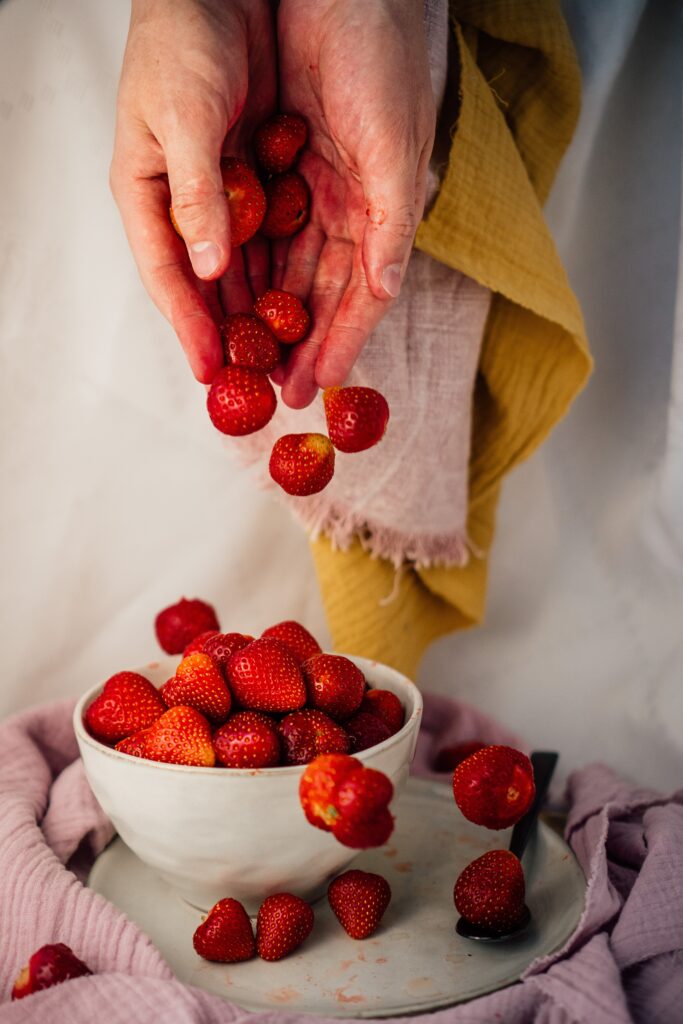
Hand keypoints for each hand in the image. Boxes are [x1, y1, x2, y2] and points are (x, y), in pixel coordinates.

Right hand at [110, 0, 275, 382]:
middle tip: (259, 385)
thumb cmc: (182, 39)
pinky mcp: (259, 180)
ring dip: (265, 315)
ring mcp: (224, 195)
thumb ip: (198, 193)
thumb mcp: (184, 116)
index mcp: (148, 195)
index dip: (190, 327)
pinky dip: (288, 272)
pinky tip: (306, 303)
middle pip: (210, 288)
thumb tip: (209, 268)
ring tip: (288, 361)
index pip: (169, 276)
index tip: (212, 373)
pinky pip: (275, 239)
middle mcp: (186, 205)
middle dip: (234, 338)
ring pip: (245, 271)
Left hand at [274, 0, 435, 406]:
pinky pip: (259, 227)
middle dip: (298, 342)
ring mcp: (311, 187)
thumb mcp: (395, 147)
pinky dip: (246, 261)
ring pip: (286, 265)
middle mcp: (348, 207)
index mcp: (382, 212)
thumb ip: (390, 223)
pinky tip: (227, 293)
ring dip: (268, 312)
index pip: (359, 297)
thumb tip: (386, 291)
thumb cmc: (383, 62)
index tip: (312, 388)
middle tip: (272, 388)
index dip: (338, 344)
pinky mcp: (278, 163)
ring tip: (245, 357)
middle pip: (318, 292)